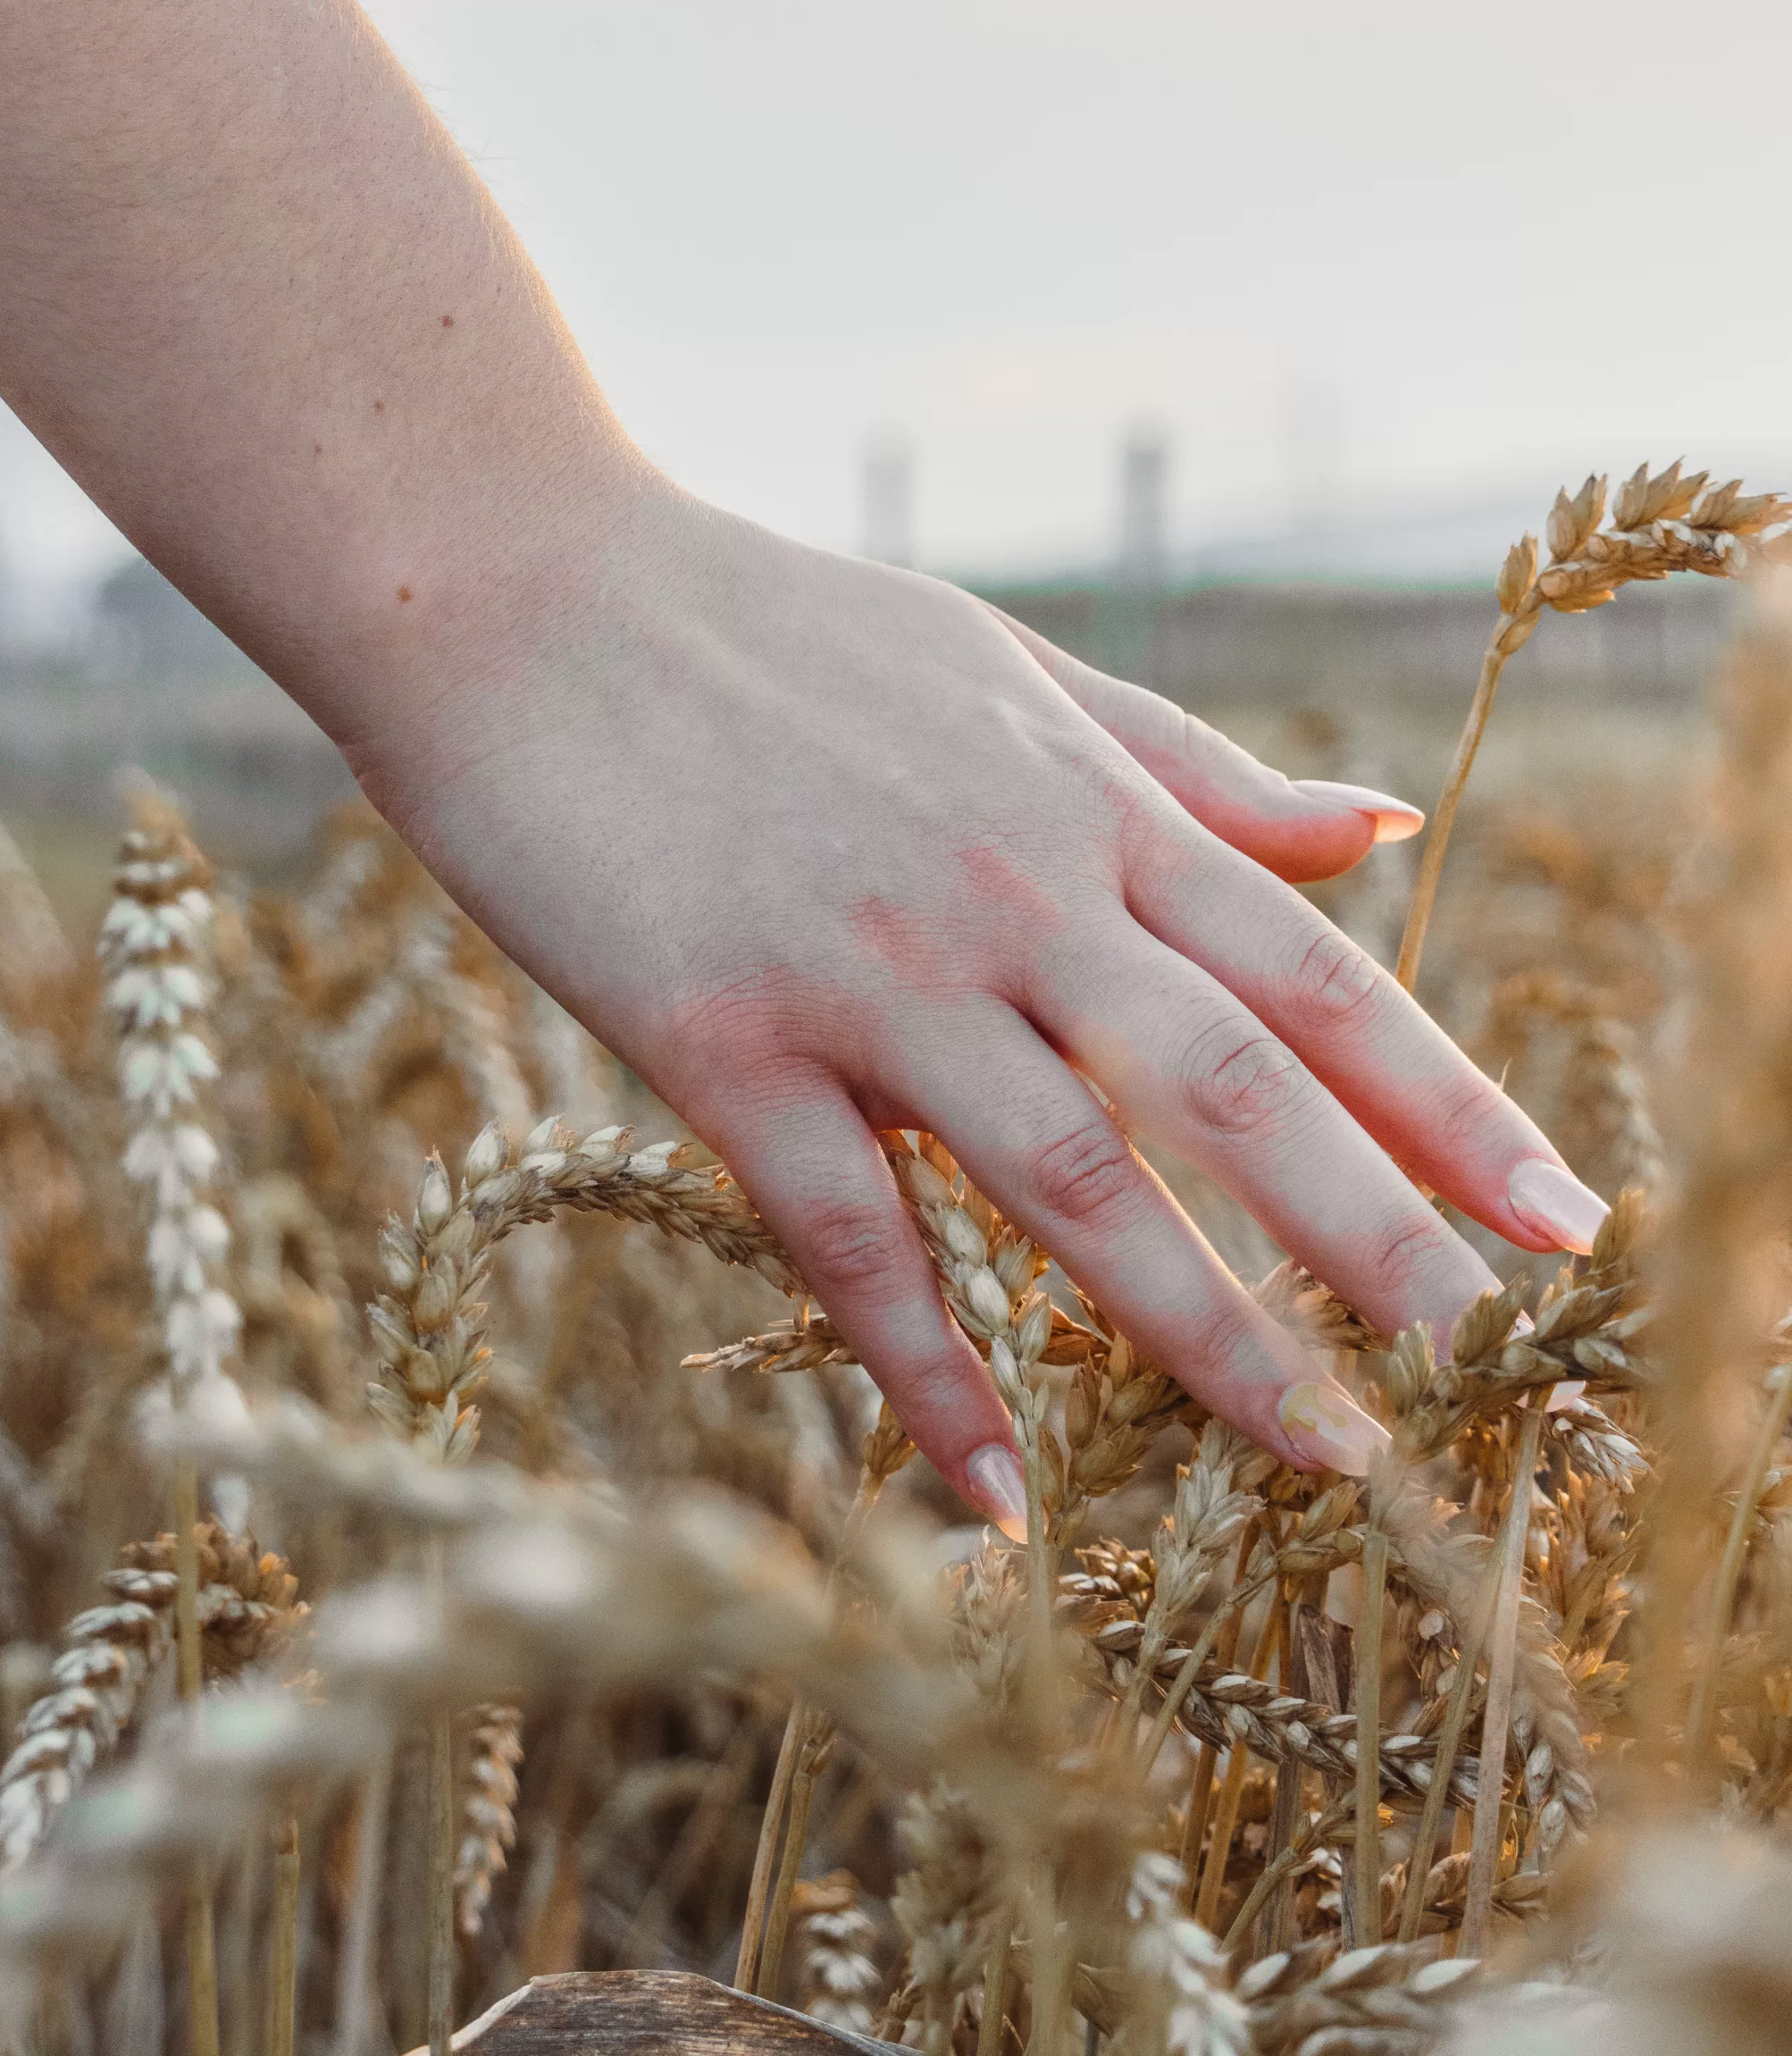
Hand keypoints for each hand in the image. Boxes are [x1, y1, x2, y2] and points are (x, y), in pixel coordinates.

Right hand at [352, 485, 1608, 1529]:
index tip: (1560, 1211)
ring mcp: (860, 970)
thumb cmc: (757, 627)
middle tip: (1481, 1357)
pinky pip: (850, 1233)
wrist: (514, 585)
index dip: (1446, 1099)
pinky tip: (997, 1490)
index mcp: (1077, 799)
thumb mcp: (999, 666)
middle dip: (1373, 1230)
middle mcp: (1002, 889)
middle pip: (1229, 1086)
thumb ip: (1183, 764)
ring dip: (1203, 1327)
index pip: (1306, 971)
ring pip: (1068, 1178)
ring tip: (1314, 1444)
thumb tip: (1376, 824)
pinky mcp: (716, 1036)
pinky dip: (930, 1368)